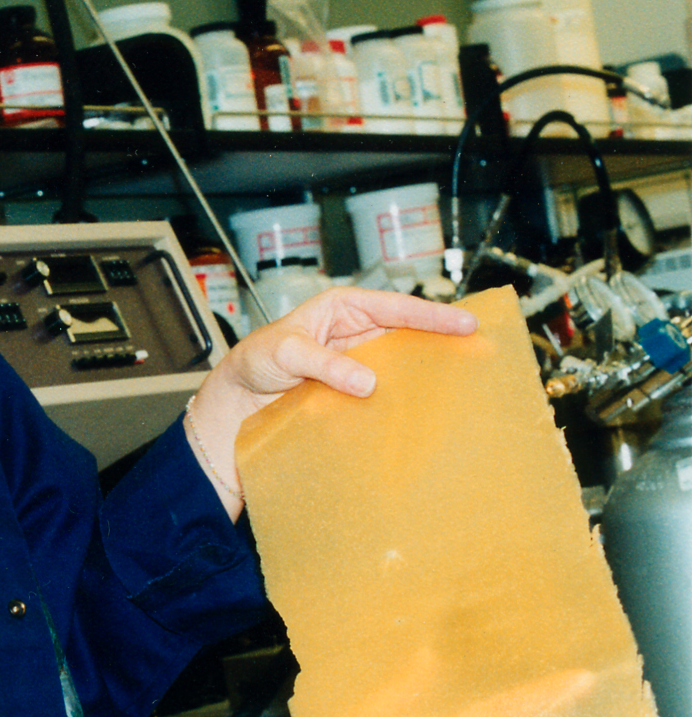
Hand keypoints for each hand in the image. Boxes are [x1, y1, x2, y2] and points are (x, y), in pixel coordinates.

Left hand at [186, 287, 478, 510]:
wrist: (238, 397)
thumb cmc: (255, 361)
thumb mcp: (285, 353)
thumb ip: (325, 364)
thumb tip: (368, 382)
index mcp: (342, 308)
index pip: (396, 307)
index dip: (432, 316)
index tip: (464, 325)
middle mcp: (355, 332)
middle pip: (408, 333)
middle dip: (441, 341)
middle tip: (479, 352)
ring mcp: (357, 362)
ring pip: (401, 363)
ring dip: (426, 372)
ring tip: (462, 382)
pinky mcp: (352, 390)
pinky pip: (384, 391)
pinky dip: (402, 398)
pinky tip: (422, 409)